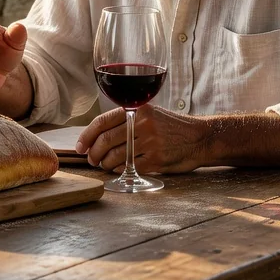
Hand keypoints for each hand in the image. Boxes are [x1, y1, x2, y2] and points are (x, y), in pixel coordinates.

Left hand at [76, 105, 210, 173]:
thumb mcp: (150, 114)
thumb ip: (127, 119)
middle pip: (106, 140)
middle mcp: (142, 124)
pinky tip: (119, 169)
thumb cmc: (172, 127)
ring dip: (105, 164)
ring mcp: (149, 142)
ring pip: (115, 156)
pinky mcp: (156, 160)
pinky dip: (120, 170)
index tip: (79, 146)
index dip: (87, 135)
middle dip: (94, 152)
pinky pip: (129, 167)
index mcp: (137, 109)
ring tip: (104, 165)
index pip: (103, 121)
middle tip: (91, 159)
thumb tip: (99, 134)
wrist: (201, 137)